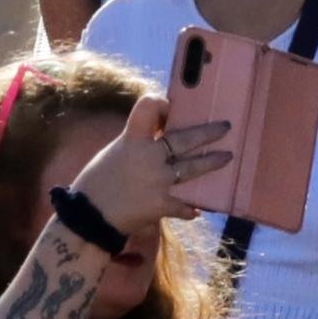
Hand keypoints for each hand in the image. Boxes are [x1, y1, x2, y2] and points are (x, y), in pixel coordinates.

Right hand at [68, 93, 228, 233]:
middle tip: (225, 127)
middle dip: (208, 132)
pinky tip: (197, 209)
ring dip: (212, 162)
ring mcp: (158, 181)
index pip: (148, 107)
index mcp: (131, 139)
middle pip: (184, 139)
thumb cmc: (97, 181)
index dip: (160, 103)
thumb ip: (137, 143)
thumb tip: (159, 140)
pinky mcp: (162, 204)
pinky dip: (190, 207)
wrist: (90, 216)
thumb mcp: (114, 152)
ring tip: (226, 156)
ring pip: (193, 168)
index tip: (168, 105)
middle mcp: (148, 156)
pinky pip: (185, 205)